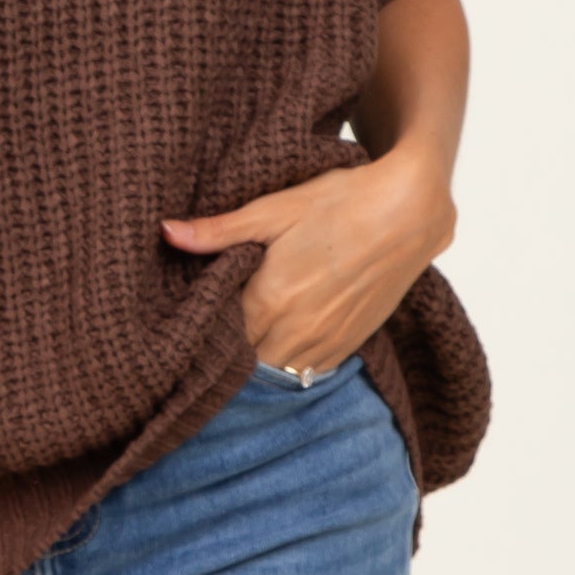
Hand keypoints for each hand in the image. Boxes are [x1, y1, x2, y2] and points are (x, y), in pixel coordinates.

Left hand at [159, 149, 455, 371]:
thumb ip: (218, 231)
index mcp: (269, 301)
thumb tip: (166, 233)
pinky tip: (279, 335)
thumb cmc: (338, 202)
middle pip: (242, 359)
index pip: (216, 336)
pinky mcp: (347, 347)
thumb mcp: (273, 208)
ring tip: (245, 327)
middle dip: (225, 346)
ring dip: (256, 356)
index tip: (190, 310)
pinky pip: (305, 372)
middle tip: (213, 321)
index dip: (201, 325)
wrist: (408, 213)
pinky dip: (287, 361)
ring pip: (273, 372)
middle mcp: (295, 333)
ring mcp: (324, 344)